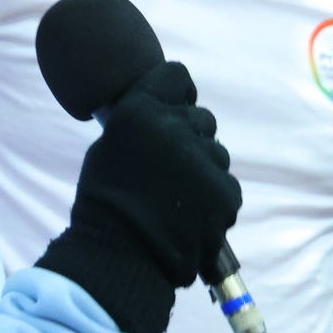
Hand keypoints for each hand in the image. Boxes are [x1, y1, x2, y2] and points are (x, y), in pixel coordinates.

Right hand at [36, 60, 240, 332]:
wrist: (118, 257)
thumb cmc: (105, 204)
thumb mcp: (109, 148)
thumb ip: (140, 129)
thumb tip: (162, 124)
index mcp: (140, 111)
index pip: (176, 76)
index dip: (179, 93)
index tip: (175, 109)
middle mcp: (175, 128)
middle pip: (202, 119)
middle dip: (192, 139)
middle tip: (171, 170)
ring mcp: (204, 160)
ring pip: (217, 156)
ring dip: (204, 174)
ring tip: (179, 202)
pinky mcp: (226, 192)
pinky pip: (227, 189)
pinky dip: (214, 203)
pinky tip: (191, 218)